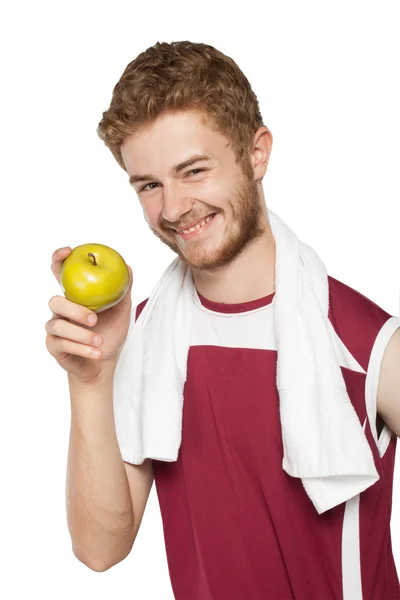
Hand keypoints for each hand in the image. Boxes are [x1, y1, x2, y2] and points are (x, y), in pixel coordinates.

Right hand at [45, 246, 133, 384]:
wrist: (104, 363)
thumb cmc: (111, 333)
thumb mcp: (122, 311)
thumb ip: (122, 291)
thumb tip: (127, 267)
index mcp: (75, 296)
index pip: (60, 272)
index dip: (59, 259)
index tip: (68, 251)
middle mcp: (61, 310)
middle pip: (55, 301)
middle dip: (74, 310)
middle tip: (94, 319)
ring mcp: (54, 328)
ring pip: (58, 325)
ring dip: (81, 335)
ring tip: (99, 342)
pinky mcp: (53, 346)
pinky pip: (63, 344)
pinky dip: (82, 349)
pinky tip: (96, 353)